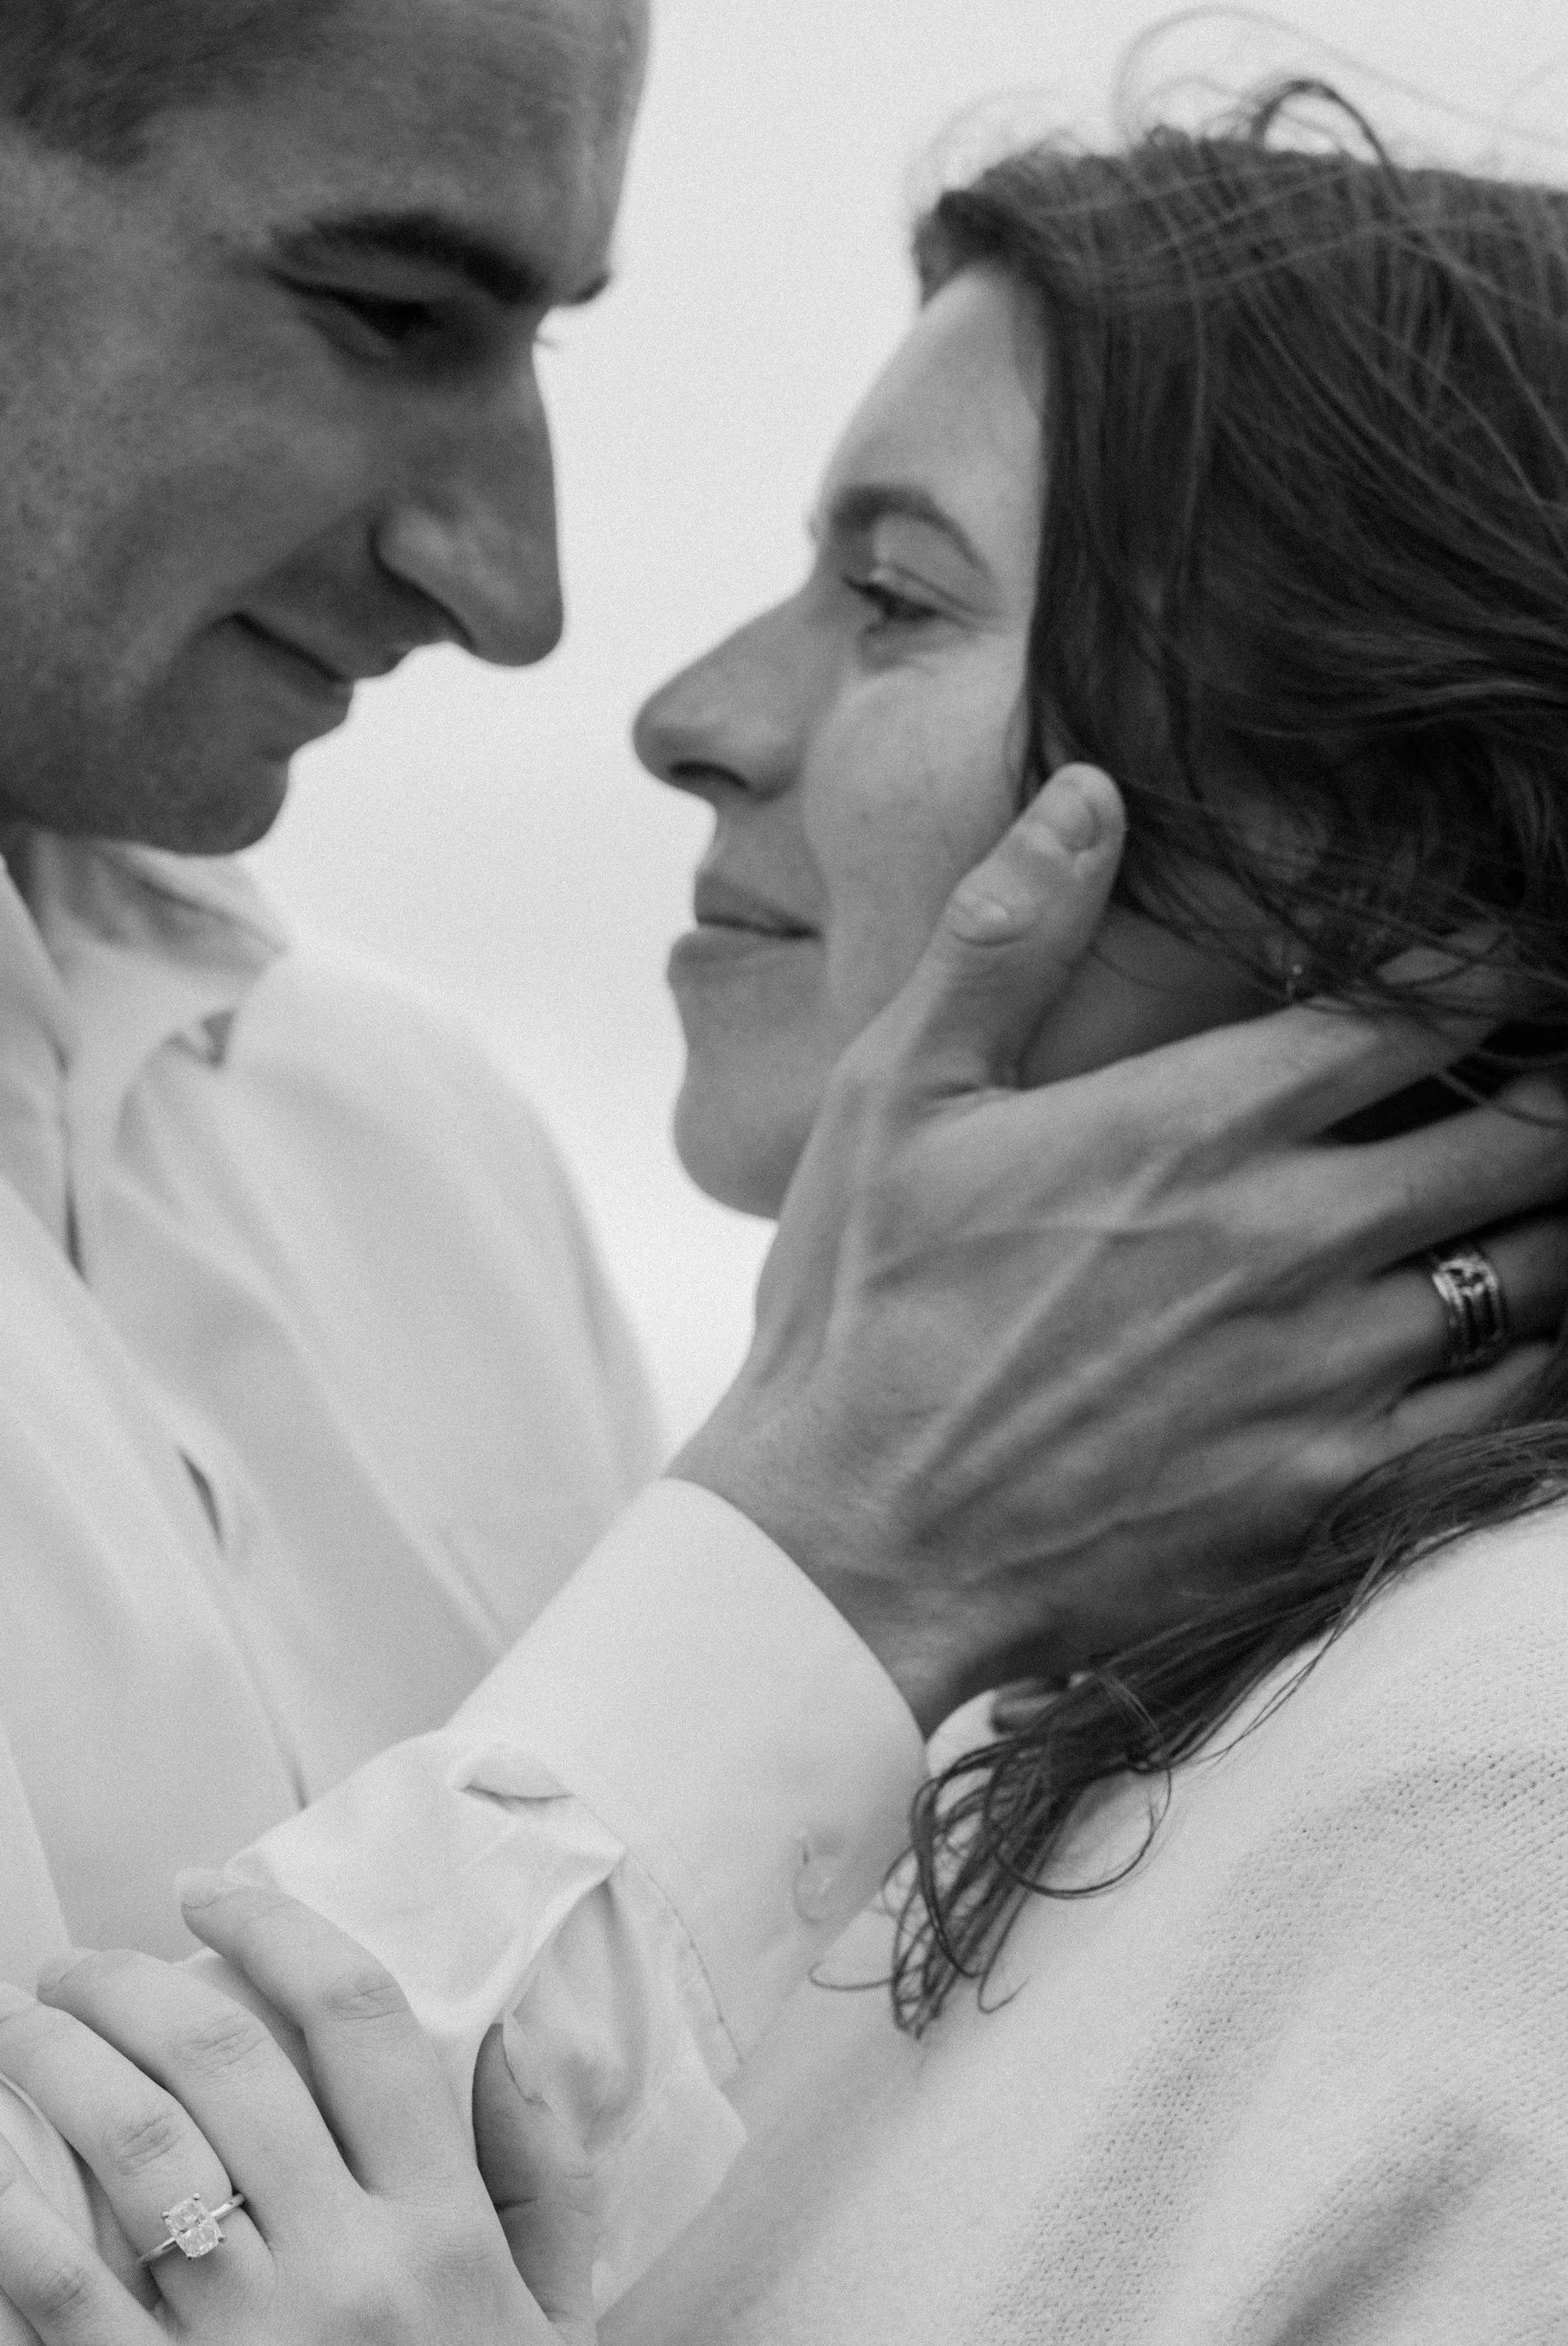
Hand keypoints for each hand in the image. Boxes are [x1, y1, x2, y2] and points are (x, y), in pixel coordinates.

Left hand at [0, 1894, 597, 2345]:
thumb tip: (514, 2032)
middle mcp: (357, 2264)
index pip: (361, 2021)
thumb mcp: (568, 2328)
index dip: (276, 1931)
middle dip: (127, 1980)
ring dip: (49, 2054)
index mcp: (450, 2224)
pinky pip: (66, 2289)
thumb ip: (547, 2173)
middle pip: (225, 2057)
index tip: (208, 1889)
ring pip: (137, 2145)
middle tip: (66, 1963)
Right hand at [677, 766, 1567, 1728]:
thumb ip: (1002, 935)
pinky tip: (1520, 1329)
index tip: (1523, 949)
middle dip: (1557, 1085)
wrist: (848, 1553)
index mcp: (1196, 1125)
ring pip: (1532, 1269)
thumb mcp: (892, 1098)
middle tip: (1556, 1065)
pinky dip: (1536, 1357)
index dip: (1502, 963)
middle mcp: (1291, 1239)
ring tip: (1542, 1186)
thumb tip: (1092, 791)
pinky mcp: (1331, 1488)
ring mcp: (1325, 1373)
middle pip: (1520, 1130)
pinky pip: (1502, 1410)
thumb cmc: (856, 1319)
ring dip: (1553, 1217)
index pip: (1423, 1007)